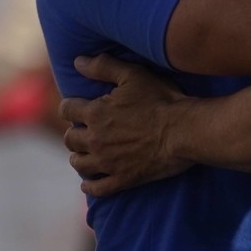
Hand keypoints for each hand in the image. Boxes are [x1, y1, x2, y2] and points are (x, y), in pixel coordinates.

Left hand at [58, 54, 194, 197]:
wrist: (183, 131)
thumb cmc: (161, 100)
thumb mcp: (133, 75)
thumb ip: (103, 66)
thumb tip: (78, 61)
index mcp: (95, 113)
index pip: (67, 110)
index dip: (70, 107)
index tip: (76, 107)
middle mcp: (96, 140)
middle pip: (70, 139)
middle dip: (74, 133)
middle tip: (84, 131)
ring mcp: (108, 162)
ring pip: (79, 164)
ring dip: (79, 157)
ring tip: (85, 154)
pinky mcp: (122, 179)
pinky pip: (97, 188)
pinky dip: (90, 186)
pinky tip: (89, 183)